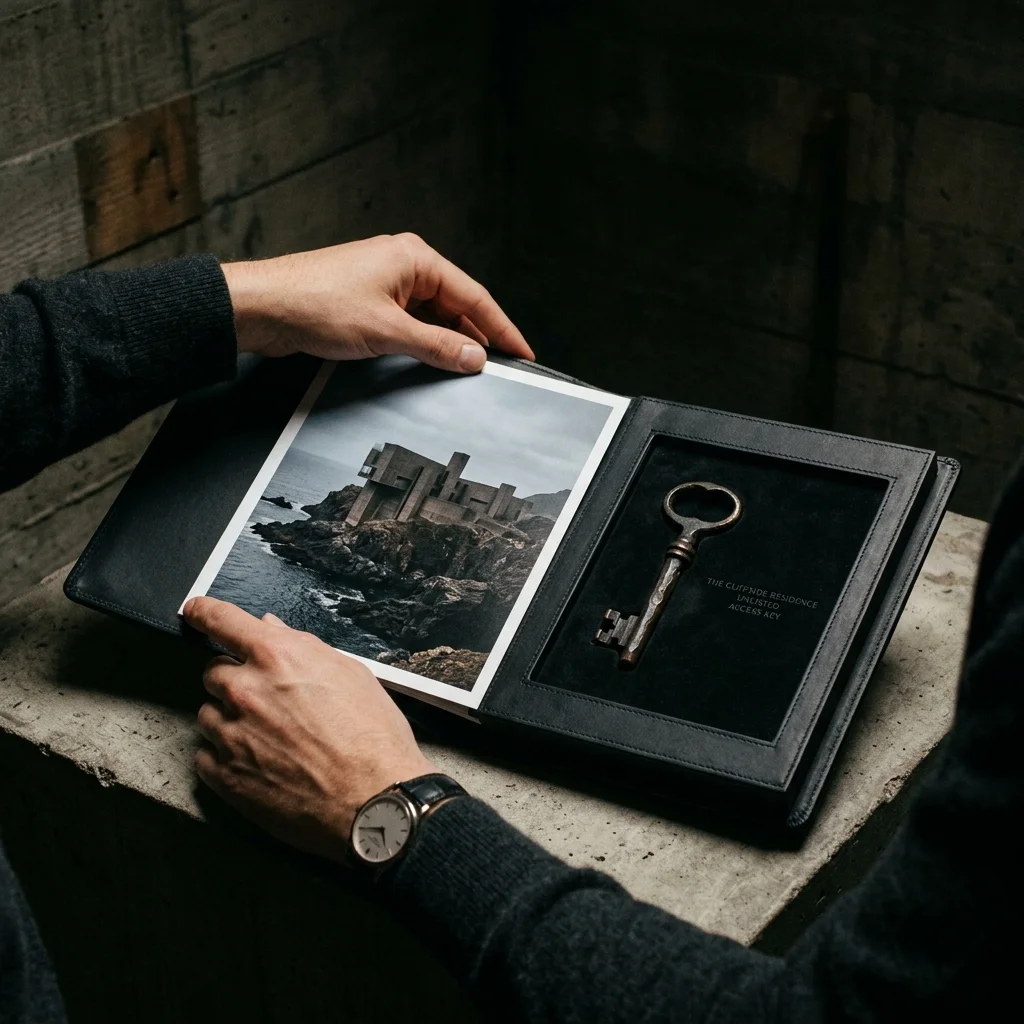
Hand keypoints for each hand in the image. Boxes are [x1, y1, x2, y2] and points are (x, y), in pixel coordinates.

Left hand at [182, 595, 436, 861]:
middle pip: (213, 672)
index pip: (221, 620)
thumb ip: (304, 648)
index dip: (204, 611)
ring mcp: (231, 736)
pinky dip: (225, 755)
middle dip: (236, 679)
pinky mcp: (225, 777)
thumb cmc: (373, 739)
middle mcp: (246, 691)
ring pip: (208, 714)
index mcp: (277, 658)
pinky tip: (260, 762)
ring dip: (230, 719)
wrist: (375, 802)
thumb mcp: (352, 675)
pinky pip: (206, 755)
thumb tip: (271, 630)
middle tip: (269, 700)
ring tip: (271, 737)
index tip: (196, 611)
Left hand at [221, 233, 533, 372]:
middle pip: (455, 305)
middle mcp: (402, 265)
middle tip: (498, 369)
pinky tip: (432, 362)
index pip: (473, 295)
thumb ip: (437, 345)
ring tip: (466, 372)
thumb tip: (473, 357)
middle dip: (475, 338)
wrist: (262, 308)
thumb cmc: (314, 302)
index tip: (521, 352)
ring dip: (447, 343)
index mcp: (414, 257)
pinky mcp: (367, 303)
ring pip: (432, 317)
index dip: (500, 327)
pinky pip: (409, 323)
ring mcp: (384, 284)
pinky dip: (423, 343)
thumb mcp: (387, 331)